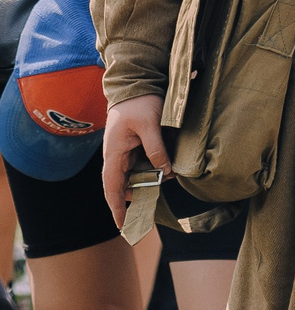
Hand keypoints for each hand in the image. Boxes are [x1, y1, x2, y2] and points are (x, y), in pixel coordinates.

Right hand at [100, 97, 166, 227]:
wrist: (137, 85)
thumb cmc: (139, 103)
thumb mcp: (149, 125)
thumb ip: (156, 149)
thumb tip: (164, 172)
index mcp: (114, 153)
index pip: (112, 187)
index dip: (116, 207)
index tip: (122, 225)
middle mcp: (117, 156)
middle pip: (123, 187)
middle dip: (133, 202)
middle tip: (145, 219)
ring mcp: (127, 153)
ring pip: (136, 177)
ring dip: (148, 186)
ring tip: (162, 190)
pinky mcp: (137, 147)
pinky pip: (144, 166)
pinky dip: (154, 173)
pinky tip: (166, 174)